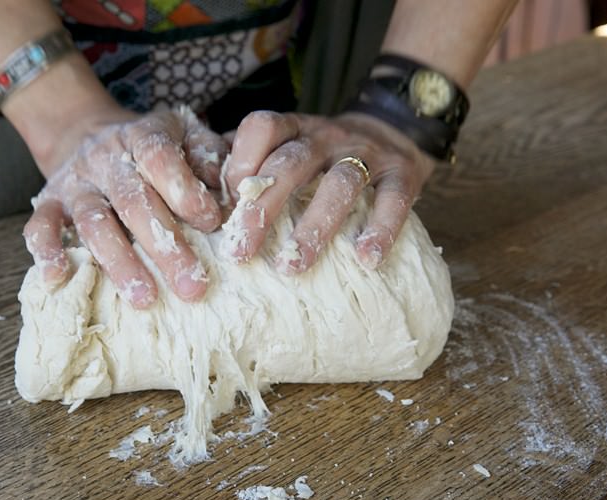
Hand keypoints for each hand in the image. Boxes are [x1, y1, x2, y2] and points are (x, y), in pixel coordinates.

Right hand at [23, 106, 227, 307]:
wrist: (89, 131)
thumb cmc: (154, 147)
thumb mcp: (186, 135)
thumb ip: (210, 157)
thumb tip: (231, 191)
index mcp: (143, 137)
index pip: (160, 159)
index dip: (184, 190)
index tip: (212, 222)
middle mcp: (106, 158)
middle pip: (133, 201)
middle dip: (164, 246)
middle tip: (192, 285)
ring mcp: (75, 182)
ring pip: (94, 221)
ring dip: (120, 262)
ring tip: (145, 299)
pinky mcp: (50, 202)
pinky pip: (40, 226)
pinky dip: (45, 251)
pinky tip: (57, 279)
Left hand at [222, 111, 436, 272]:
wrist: (397, 127)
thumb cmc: (323, 154)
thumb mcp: (288, 148)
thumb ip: (249, 165)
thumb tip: (203, 201)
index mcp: (294, 128)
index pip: (261, 127)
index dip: (240, 162)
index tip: (226, 208)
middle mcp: (327, 136)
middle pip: (291, 163)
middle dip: (263, 209)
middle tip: (240, 253)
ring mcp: (366, 153)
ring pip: (340, 184)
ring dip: (315, 226)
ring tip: (294, 265)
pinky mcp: (403, 172)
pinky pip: (394, 198)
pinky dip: (381, 228)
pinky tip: (366, 258)